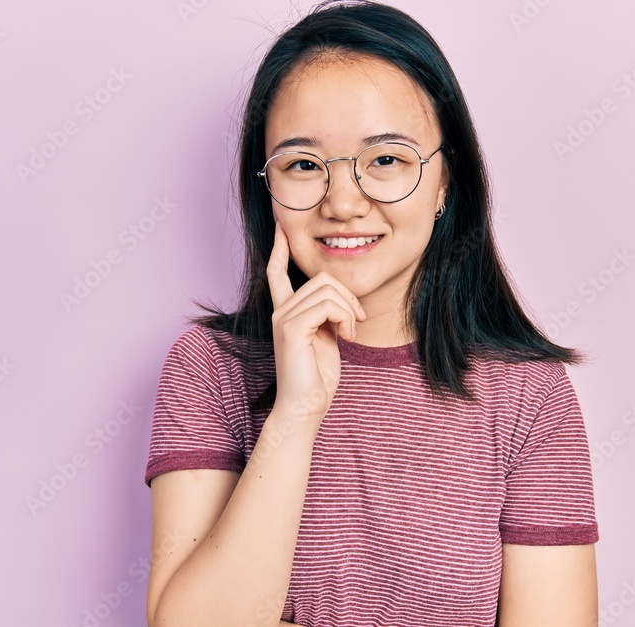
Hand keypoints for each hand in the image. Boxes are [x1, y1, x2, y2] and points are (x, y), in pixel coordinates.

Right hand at [266, 221, 365, 419]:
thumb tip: (341, 299)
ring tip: (352, 332)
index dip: (279, 248)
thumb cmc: (317, 377)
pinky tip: (348, 336)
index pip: (276, 272)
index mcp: (286, 312)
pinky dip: (346, 318)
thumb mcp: (327, 337)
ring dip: (350, 309)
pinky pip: (328, 305)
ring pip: (328, 289)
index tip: (281, 228)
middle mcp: (280, 311)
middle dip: (349, 296)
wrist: (306, 407)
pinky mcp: (292, 329)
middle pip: (321, 278)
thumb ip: (328, 314)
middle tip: (357, 320)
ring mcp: (284, 318)